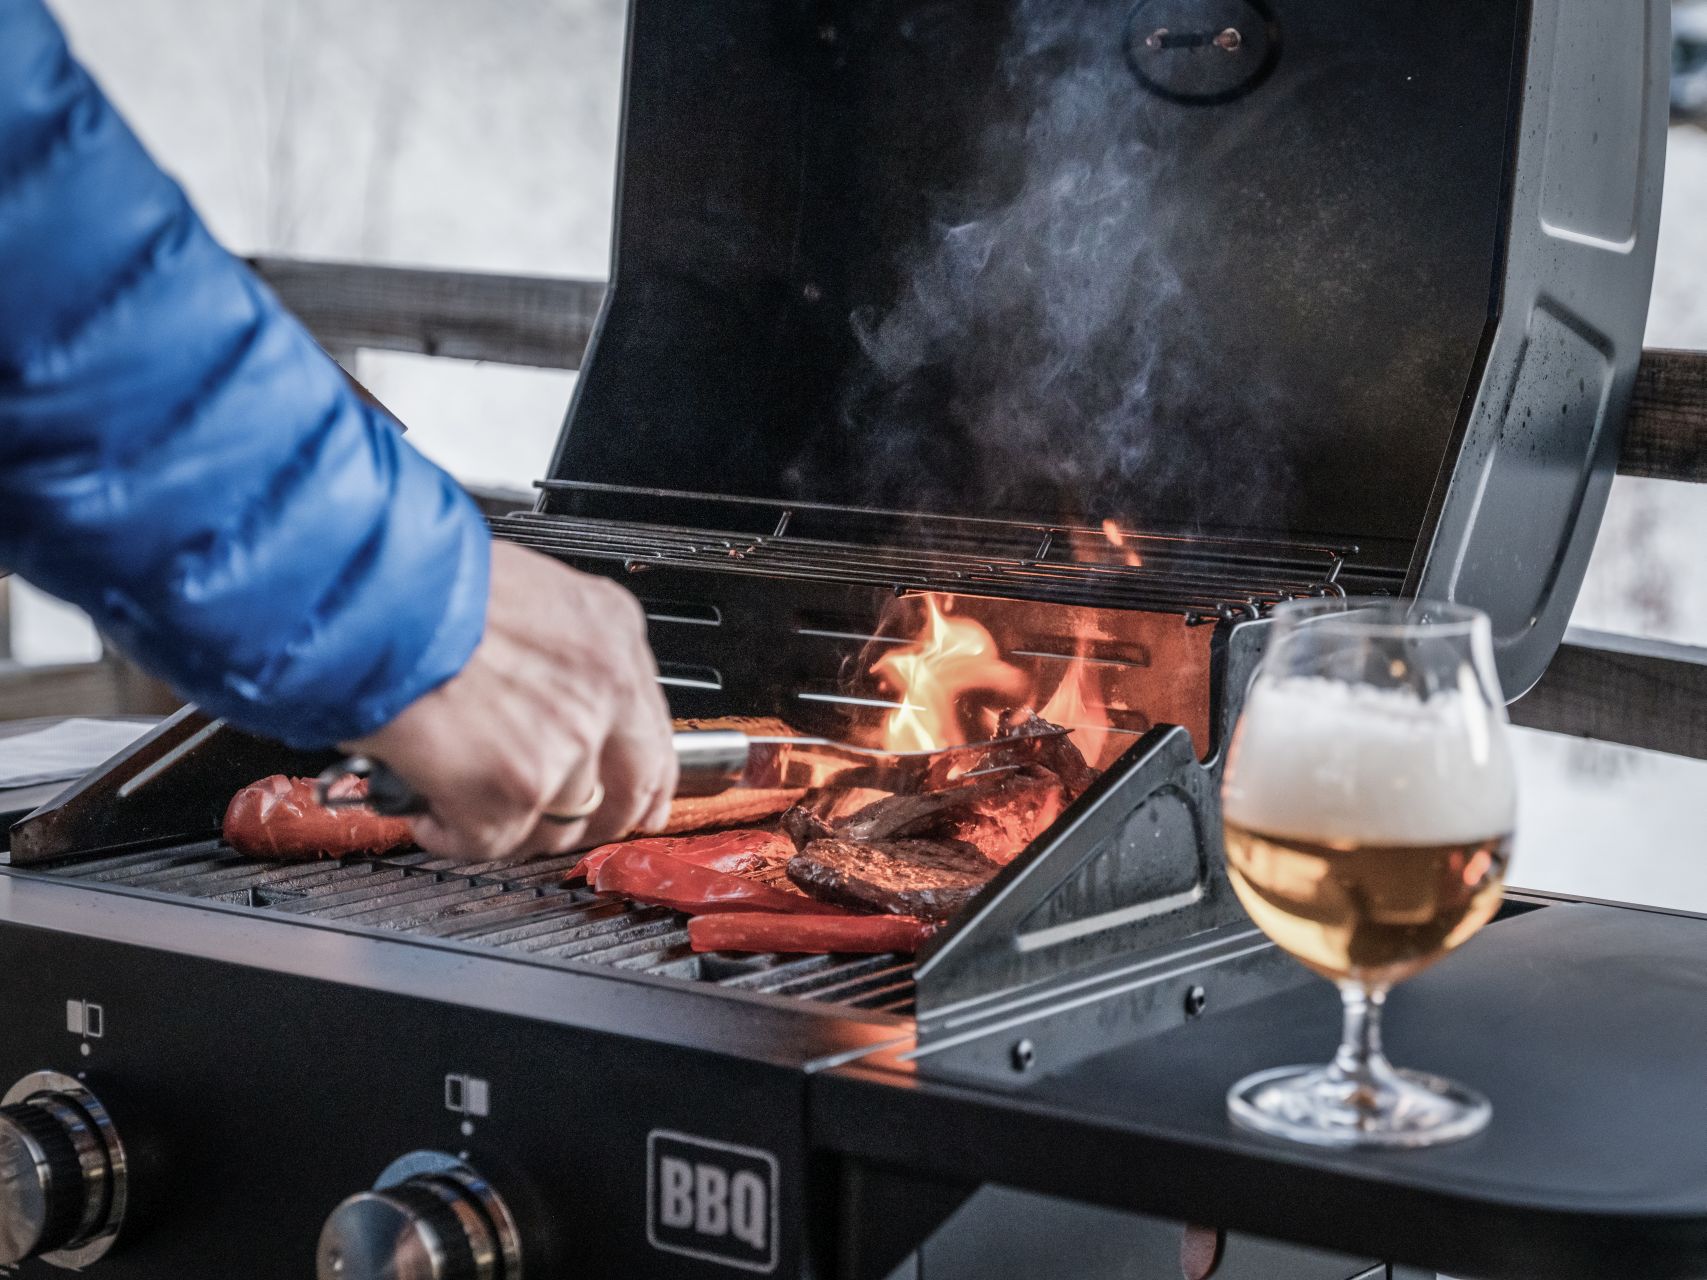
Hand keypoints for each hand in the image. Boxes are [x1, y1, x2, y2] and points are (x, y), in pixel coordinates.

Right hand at [344, 541, 676, 859]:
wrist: (368, 594)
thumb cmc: (420, 583)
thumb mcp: (519, 591)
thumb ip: (551, 650)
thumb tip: (541, 697)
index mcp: (609, 632)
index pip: (653, 731)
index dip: (641, 780)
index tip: (636, 800)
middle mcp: (604, 688)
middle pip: (628, 791)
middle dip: (588, 819)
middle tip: (544, 821)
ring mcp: (569, 742)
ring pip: (559, 824)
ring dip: (510, 824)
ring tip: (463, 796)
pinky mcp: (519, 788)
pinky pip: (494, 842)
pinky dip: (452, 833)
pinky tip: (428, 804)